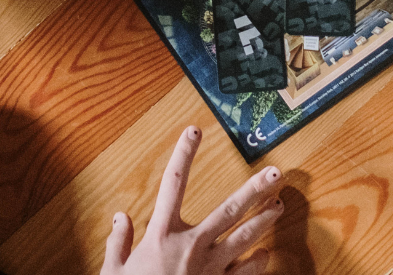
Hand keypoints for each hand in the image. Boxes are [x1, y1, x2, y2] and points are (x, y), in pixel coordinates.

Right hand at [100, 126, 282, 274]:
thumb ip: (118, 243)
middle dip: (254, 190)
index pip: (173, 184)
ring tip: (278, 207)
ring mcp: (210, 269)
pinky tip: (266, 255)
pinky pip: (246, 274)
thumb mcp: (113, 273)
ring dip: (264, 222)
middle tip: (277, 173)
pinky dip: (257, 264)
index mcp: (161, 236)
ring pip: (245, 239)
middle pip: (228, 210)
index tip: (194, 131)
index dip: (183, 154)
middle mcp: (191, 247)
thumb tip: (120, 217)